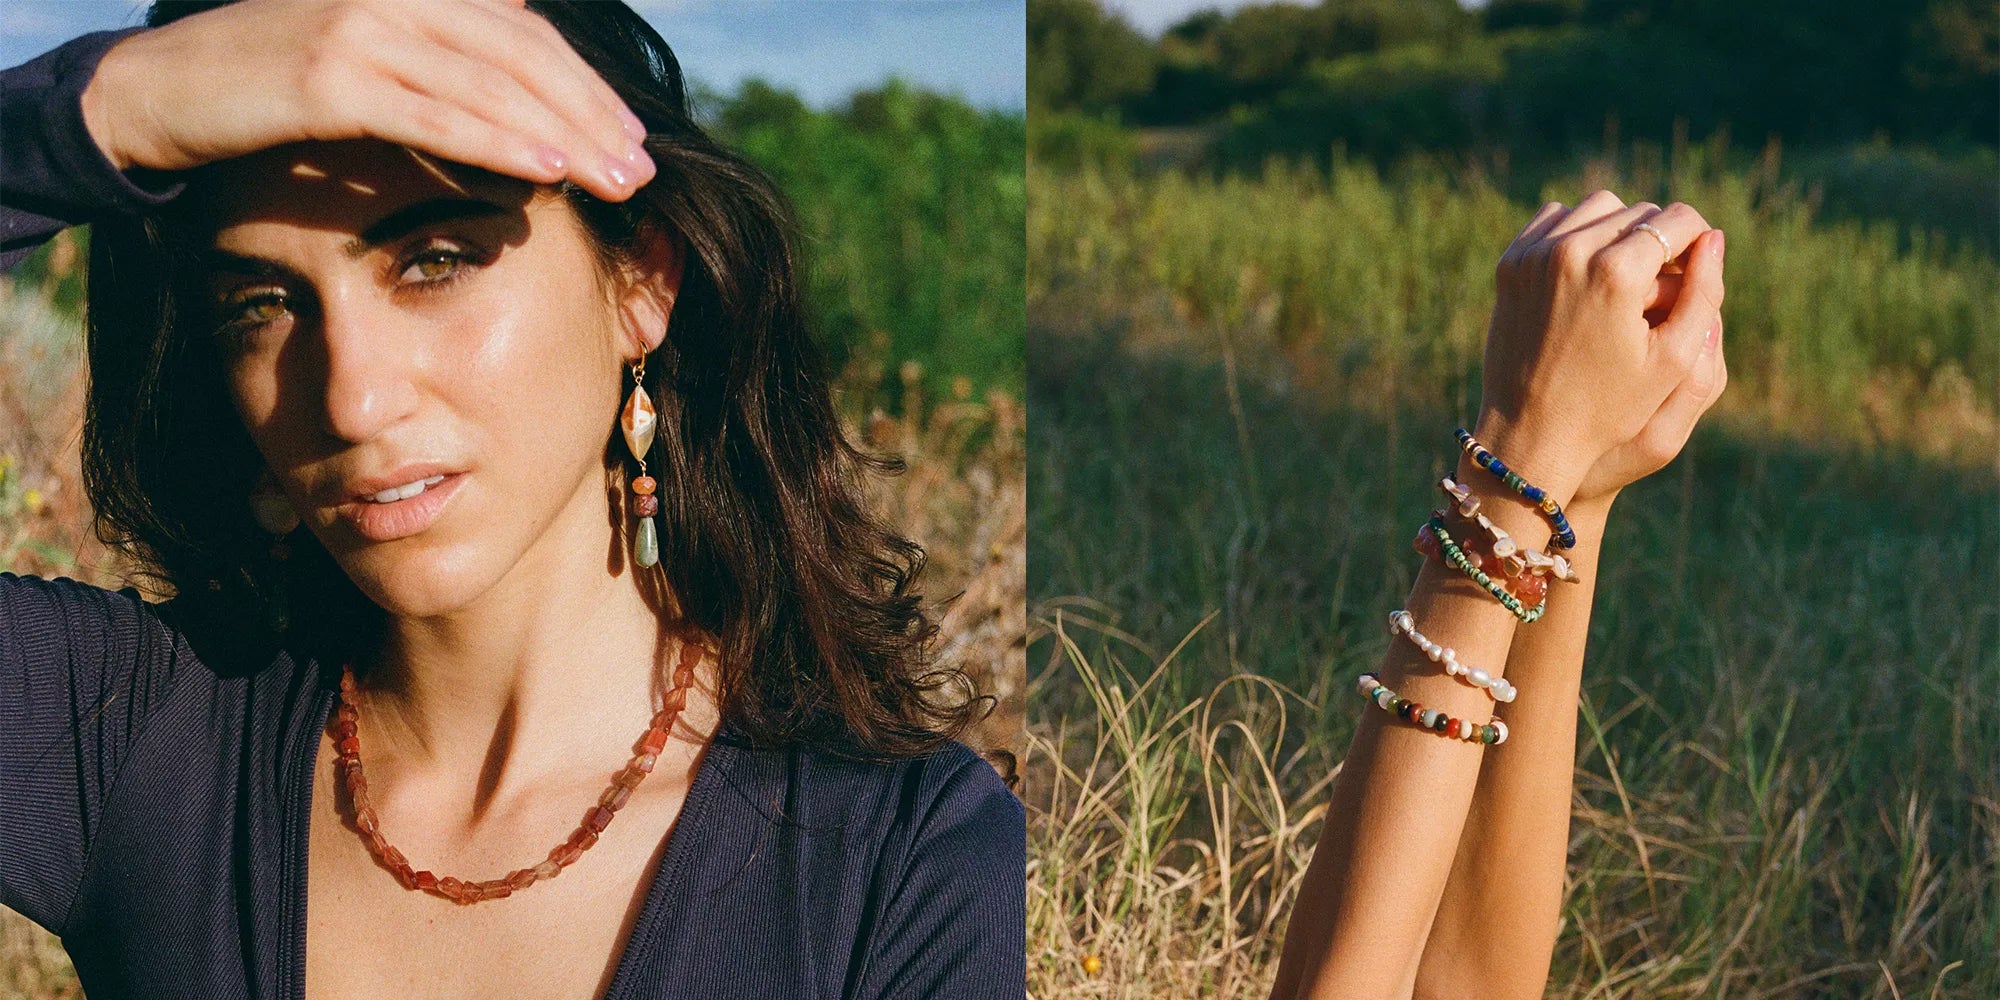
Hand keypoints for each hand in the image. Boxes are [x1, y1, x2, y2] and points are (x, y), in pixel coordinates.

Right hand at [79, 0, 654, 202]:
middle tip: (642, 169)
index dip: (585, 85)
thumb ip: (438, 51)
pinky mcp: (330, 77)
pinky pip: (436, 114)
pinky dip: (499, 142)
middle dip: (591, 114)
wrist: (159, 91)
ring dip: (563, 135)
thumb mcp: (366, 56)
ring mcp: (363, 30)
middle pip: (524, 56)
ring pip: (491, 85)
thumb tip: (518, 43)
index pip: (526, 34)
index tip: (632, 137)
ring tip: (615, 179)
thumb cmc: (270, 86)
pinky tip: (548, 172)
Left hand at [1472, 191, 1725, 503]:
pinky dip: (1576, 232)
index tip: (1697, 264)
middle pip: (1638, 211)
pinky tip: (1589, 268)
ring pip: (1597, 207)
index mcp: (1617, 273)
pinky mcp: (1511, 262)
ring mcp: (1534, 254)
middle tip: (1663, 277)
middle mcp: (1572, 251)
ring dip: (1618, 229)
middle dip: (1658, 237)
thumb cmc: (1610, 406)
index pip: (1677, 220)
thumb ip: (1704, 293)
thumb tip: (1714, 237)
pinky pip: (1554, 219)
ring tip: (1628, 272)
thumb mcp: (1673, 359)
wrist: (1529, 430)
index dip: (1697, 239)